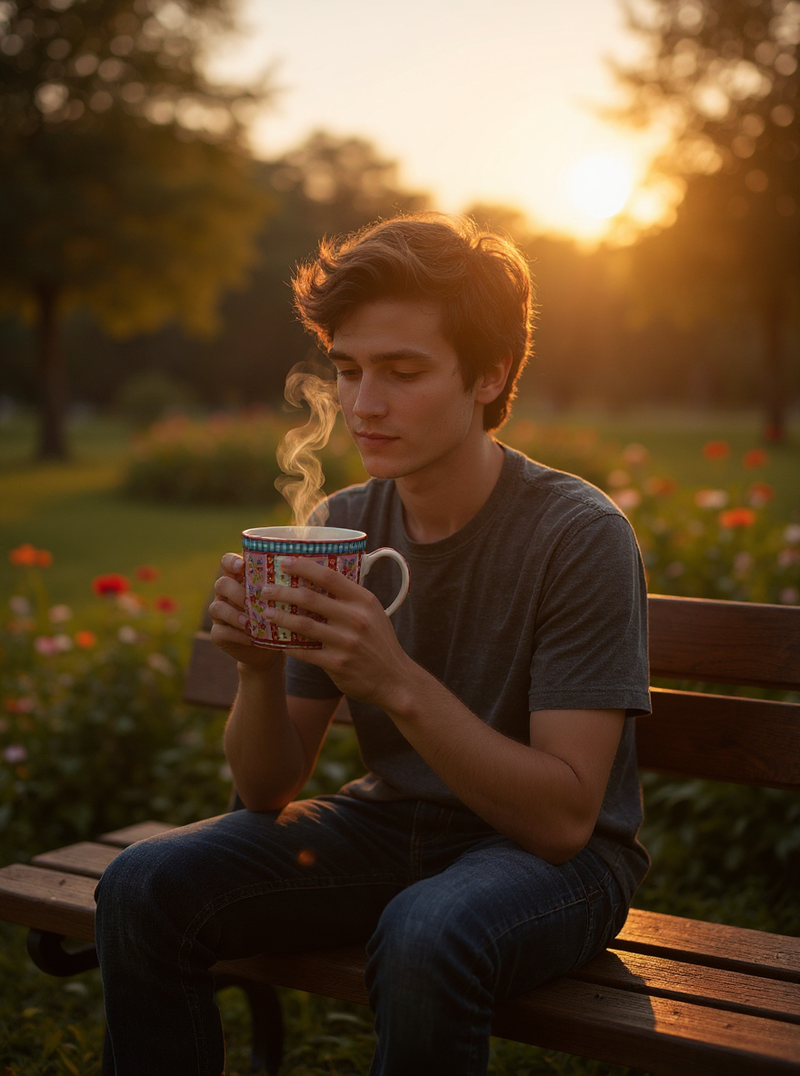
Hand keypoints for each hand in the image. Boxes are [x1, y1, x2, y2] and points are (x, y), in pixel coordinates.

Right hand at [208, 553, 283, 671]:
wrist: (271, 649)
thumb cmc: (280, 616)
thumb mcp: (284, 600)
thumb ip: (287, 585)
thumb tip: (311, 571)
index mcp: (240, 579)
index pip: (227, 562)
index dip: (231, 562)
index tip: (241, 566)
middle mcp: (227, 594)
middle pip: (222, 584)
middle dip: (236, 591)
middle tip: (250, 599)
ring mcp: (221, 615)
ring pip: (216, 607)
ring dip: (233, 614)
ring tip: (249, 621)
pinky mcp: (219, 634)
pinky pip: (220, 632)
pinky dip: (235, 634)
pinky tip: (250, 637)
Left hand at [262, 556, 411, 706]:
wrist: (394, 679)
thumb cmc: (379, 642)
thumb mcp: (373, 613)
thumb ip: (351, 598)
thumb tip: (321, 579)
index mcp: (364, 601)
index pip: (329, 576)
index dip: (304, 567)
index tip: (284, 562)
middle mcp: (355, 619)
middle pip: (310, 599)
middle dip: (283, 592)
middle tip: (265, 589)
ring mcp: (346, 642)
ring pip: (304, 625)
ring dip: (280, 617)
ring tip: (266, 612)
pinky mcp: (337, 664)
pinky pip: (305, 652)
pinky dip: (288, 646)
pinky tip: (277, 641)